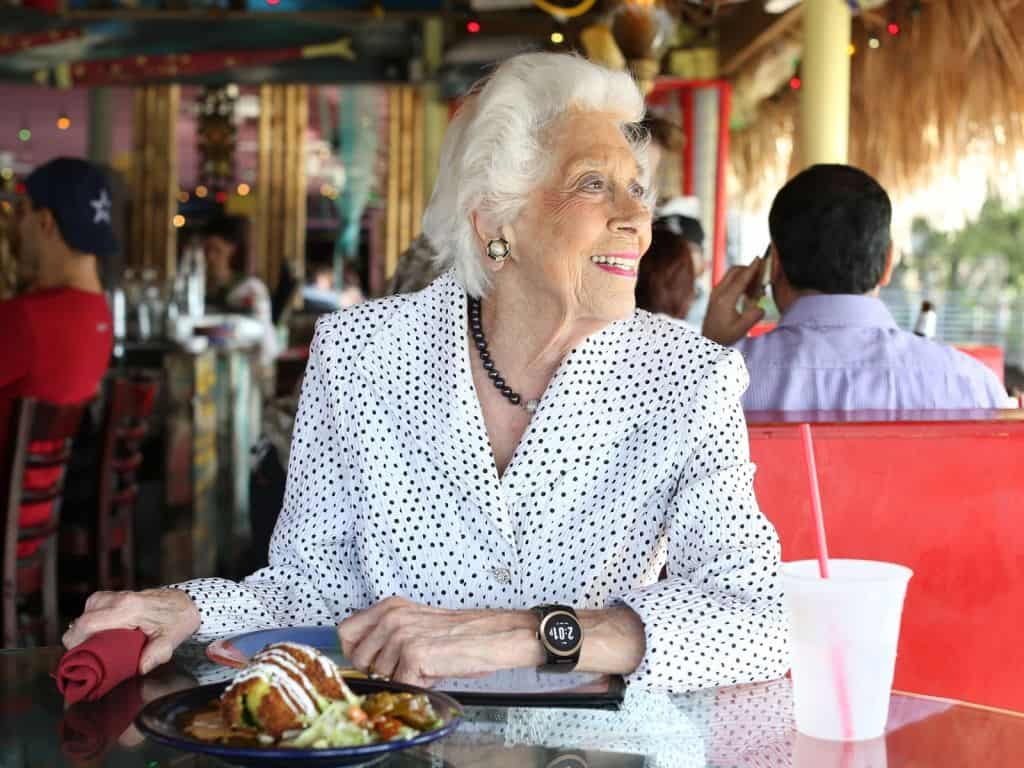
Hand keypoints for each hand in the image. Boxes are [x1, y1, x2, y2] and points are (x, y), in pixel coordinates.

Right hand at [62, 589, 200, 674]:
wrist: (188, 603)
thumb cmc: (178, 620)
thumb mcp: (170, 641)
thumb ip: (155, 655)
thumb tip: (139, 669)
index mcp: (129, 608)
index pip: (88, 623)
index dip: (76, 642)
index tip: (80, 657)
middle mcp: (119, 598)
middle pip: (81, 618)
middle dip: (78, 639)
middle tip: (89, 655)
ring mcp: (117, 594)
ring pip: (86, 611)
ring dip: (86, 628)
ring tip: (98, 644)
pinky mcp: (118, 595)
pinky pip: (95, 607)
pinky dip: (93, 620)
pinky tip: (103, 632)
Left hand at [337, 597, 539, 687]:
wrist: (491, 636)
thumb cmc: (458, 633)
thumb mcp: (415, 622)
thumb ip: (386, 631)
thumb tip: (360, 652)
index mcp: (389, 607)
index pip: (345, 632)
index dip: (356, 651)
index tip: (372, 658)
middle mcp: (391, 617)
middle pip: (358, 658)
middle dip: (379, 669)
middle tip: (406, 663)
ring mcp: (400, 635)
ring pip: (379, 675)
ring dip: (402, 677)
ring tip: (425, 664)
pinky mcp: (412, 654)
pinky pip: (401, 684)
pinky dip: (418, 684)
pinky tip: (433, 670)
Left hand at [701, 259, 765, 345]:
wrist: (708, 340)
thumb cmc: (724, 336)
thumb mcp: (741, 329)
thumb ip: (753, 316)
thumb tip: (762, 307)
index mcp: (725, 299)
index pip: (741, 279)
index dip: (752, 268)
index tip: (759, 259)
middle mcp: (718, 292)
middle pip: (734, 271)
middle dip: (748, 268)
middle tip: (761, 273)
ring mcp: (715, 293)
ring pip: (730, 275)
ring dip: (743, 274)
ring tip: (756, 285)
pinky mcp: (715, 295)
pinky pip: (728, 281)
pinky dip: (738, 280)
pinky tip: (747, 292)